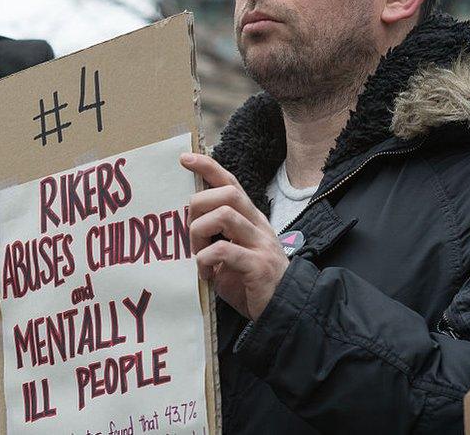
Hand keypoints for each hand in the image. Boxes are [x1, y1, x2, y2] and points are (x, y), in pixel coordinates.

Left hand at [181, 153, 288, 320]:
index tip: (184, 158)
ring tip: (197, 254)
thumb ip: (214, 235)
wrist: (284, 312)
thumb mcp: (230, 253)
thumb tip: (185, 221)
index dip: (208, 167)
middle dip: (199, 206)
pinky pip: (223, 250)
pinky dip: (205, 259)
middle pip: (226, 194)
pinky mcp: (257, 266)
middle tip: (191, 233)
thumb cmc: (250, 283)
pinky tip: (206, 274)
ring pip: (224, 215)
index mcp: (250, 219)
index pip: (230, 183)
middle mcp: (257, 226)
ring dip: (200, 232)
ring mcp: (260, 245)